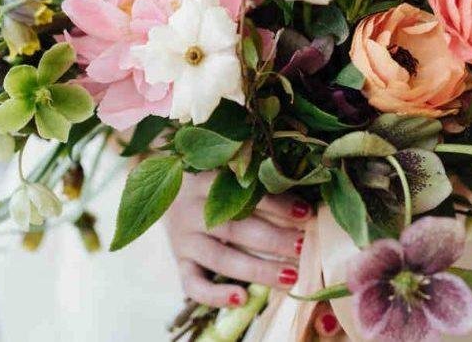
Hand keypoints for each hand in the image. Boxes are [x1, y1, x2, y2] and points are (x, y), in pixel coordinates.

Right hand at [165, 171, 312, 306]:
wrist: (164, 190)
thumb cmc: (208, 181)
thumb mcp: (223, 173)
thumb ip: (252, 184)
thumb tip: (300, 200)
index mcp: (206, 182)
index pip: (245, 194)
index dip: (277, 204)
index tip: (306, 213)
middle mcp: (192, 211)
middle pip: (236, 228)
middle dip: (274, 239)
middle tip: (304, 246)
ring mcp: (184, 239)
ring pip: (221, 258)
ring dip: (258, 269)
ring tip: (290, 277)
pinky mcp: (179, 262)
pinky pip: (192, 284)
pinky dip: (215, 295)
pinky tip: (241, 299)